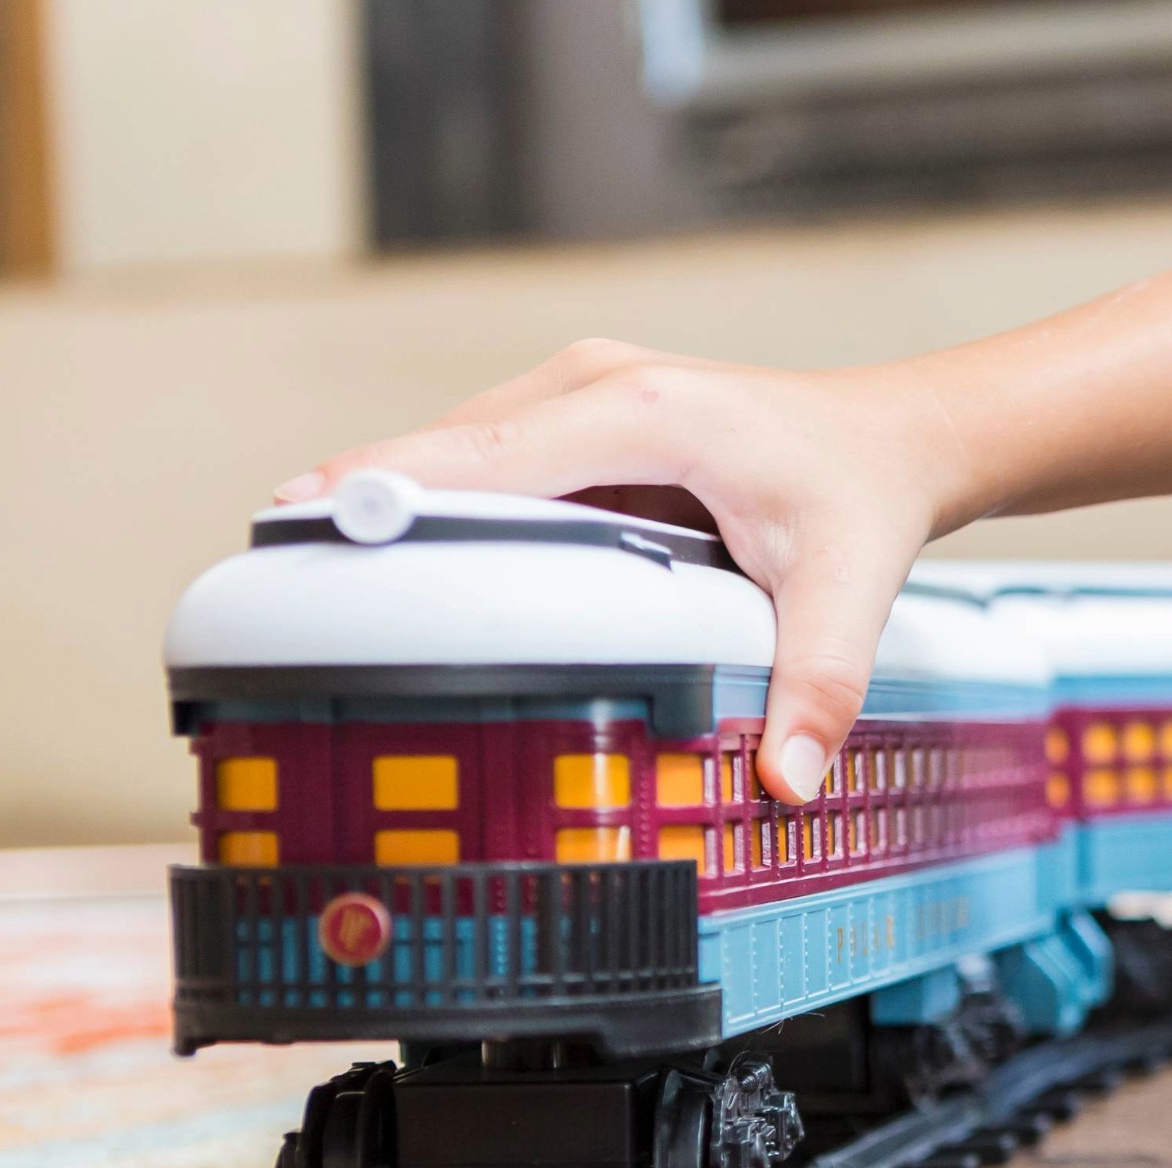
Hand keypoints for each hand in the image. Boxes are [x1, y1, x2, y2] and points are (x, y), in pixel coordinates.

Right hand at [280, 341, 973, 802]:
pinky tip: (390, 556)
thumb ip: (815, 686)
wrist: (894, 439)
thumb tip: (786, 778)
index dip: (395, 486)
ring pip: (458, 449)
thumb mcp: (848, 593)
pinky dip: (440, 501)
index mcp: (644, 414)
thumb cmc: (860, 499)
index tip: (305, 519)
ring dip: (395, 502)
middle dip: (366, 501)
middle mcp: (597, 384)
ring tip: (308, 571)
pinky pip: (488, 459)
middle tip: (277, 568)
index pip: (489, 453)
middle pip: (447, 447)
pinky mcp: (576, 413)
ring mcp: (580, 391)